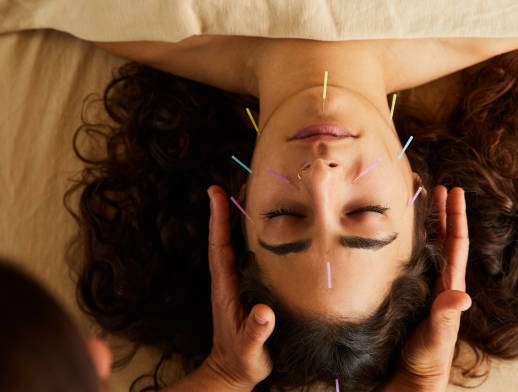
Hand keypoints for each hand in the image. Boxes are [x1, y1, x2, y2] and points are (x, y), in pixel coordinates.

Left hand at [202, 185, 275, 390]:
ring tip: (245, 195)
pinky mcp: (243, 289)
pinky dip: (247, 237)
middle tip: (233, 181)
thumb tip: (264, 311)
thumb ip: (256, 332)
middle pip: (224, 238)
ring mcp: (233, 284)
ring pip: (233, 244)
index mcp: (225, 289)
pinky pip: (243, 256)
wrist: (232, 374)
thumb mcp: (250, 351)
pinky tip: (260, 229)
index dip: (219, 220)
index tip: (216, 193)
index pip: (220, 248)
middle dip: (226, 210)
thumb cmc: (241, 363)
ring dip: (236, 220)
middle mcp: (227, 281)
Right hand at [389, 186, 471, 391]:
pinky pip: (410, 260)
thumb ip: (445, 318)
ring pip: (428, 247)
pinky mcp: (406, 293)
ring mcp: (422, 286)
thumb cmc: (425, 362)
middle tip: (437, 186)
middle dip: (442, 212)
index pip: (455, 245)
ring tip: (419, 200)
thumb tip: (462, 297)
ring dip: (427, 223)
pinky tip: (396, 234)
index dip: (455, 217)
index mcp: (448, 287)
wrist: (408, 379)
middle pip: (444, 239)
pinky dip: (407, 241)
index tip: (453, 190)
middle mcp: (437, 282)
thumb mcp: (436, 340)